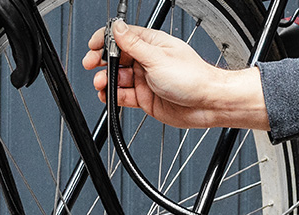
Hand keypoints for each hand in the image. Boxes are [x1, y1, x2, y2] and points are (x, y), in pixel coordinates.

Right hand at [82, 21, 268, 129]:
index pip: (122, 37)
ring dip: (106, 80)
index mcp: (151, 44)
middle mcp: (147, 60)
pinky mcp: (144, 97)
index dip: (105, 40)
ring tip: (102, 83)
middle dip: (102, 61)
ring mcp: (145, 79)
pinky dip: (113, 96)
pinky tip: (108, 96)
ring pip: (118, 78)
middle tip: (91, 65)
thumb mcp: (157, 57)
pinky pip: (123, 95)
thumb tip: (117, 27)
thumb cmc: (192, 78)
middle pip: (116, 58)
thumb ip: (133, 44)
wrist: (207, 104)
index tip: (93, 45)